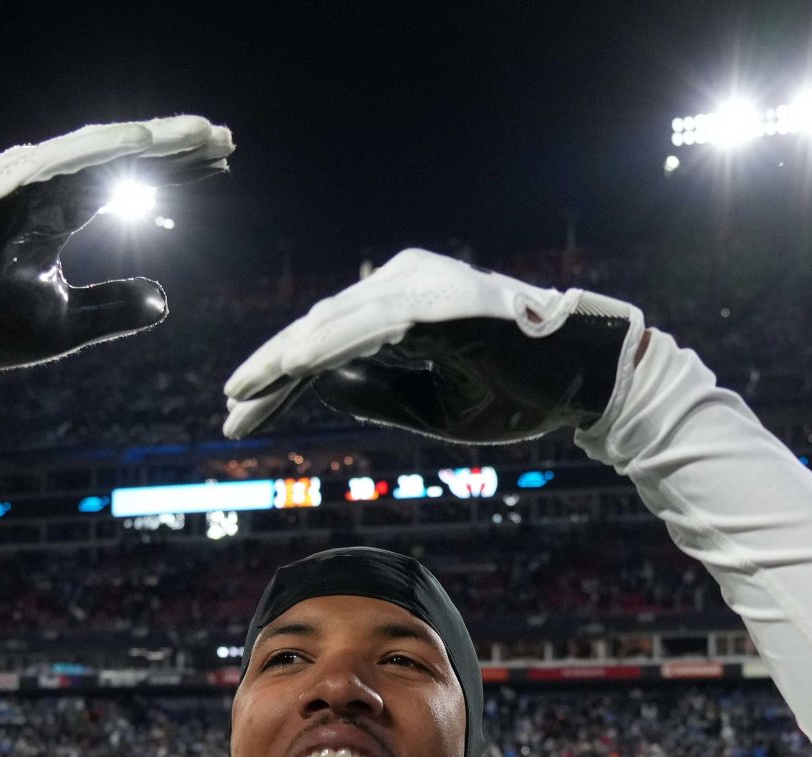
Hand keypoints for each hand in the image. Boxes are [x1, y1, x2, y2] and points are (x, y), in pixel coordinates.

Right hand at [0, 116, 232, 377]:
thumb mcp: (65, 321)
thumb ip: (113, 306)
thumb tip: (165, 301)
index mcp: (55, 215)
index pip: (127, 185)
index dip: (173, 176)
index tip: (220, 168)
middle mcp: (43, 190)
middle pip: (121, 160)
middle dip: (174, 149)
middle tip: (226, 140)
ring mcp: (22, 183)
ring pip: (99, 151)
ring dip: (151, 142)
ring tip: (202, 136)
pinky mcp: (4, 186)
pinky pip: (63, 160)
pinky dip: (104, 150)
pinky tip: (146, 142)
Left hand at [223, 248, 641, 442]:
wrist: (584, 381)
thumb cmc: (516, 393)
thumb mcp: (429, 407)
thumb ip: (374, 394)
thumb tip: (316, 388)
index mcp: (402, 309)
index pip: (326, 347)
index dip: (281, 384)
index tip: (242, 418)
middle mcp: (404, 285)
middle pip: (318, 333)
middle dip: (269, 377)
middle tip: (228, 414)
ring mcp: (420, 284)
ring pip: (334, 325)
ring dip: (283, 360)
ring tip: (242, 391)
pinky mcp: (436, 298)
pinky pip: (370, 324)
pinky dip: (327, 344)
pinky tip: (290, 366)